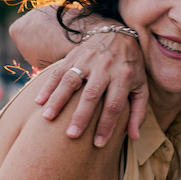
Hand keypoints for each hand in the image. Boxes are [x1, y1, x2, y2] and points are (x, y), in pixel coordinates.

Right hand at [34, 31, 147, 146]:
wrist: (119, 35)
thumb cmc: (131, 68)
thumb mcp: (141, 87)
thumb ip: (138, 112)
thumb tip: (134, 138)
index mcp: (124, 76)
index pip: (114, 105)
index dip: (106, 126)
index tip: (98, 144)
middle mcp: (106, 67)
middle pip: (92, 94)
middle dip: (81, 116)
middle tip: (71, 135)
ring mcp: (89, 59)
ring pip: (71, 80)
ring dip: (58, 100)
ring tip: (48, 118)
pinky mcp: (74, 54)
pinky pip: (59, 70)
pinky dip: (48, 86)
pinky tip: (39, 101)